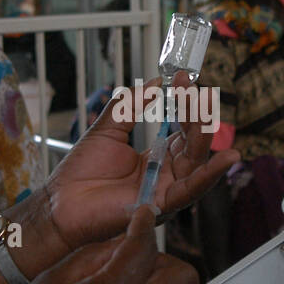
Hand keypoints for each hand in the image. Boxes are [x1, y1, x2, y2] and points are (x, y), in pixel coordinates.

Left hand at [44, 70, 239, 249]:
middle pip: (194, 143)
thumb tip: (155, 83)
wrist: (59, 203)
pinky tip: (224, 160)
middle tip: (195, 89)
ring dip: (206, 138)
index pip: (182, 128)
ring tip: (209, 113)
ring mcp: (165, 190)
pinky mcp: (160, 207)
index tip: (182, 77)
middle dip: (196, 114)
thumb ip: (130, 106)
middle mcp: (166, 175)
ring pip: (197, 164)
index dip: (185, 103)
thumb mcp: (107, 129)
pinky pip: (190, 191)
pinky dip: (209, 176)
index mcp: (157, 158)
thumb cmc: (80, 173)